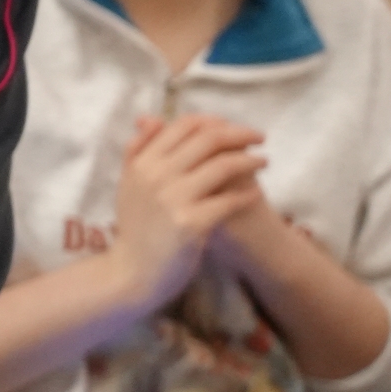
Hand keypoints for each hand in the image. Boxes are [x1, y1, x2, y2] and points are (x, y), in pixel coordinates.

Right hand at [109, 113, 266, 305]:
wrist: (130, 273)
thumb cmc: (135, 228)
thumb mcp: (128, 183)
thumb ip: (137, 150)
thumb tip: (151, 118)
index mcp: (142, 162)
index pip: (184, 125)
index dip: (214, 121)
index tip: (231, 127)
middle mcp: (156, 175)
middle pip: (208, 139)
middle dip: (240, 134)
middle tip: (259, 138)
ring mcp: (173, 199)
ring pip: (223, 165)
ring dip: (250, 160)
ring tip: (263, 162)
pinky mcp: (190, 224)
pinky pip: (228, 201)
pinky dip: (246, 194)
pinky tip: (255, 193)